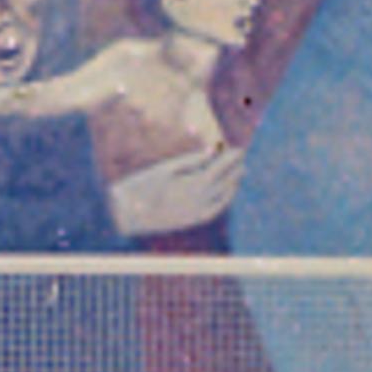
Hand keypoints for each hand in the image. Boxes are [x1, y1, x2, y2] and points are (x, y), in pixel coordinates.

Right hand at [110, 142, 247, 237]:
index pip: (220, 168)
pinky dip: (223, 202)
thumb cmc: (143, 186)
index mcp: (193, 185)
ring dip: (232, 186)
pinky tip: (225, 196)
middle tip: (243, 160)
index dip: (231, 158)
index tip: (239, 149)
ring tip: (239, 175)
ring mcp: (196, 213)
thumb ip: (191, 160)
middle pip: (225, 183)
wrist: (128, 214)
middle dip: (235, 170)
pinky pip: (214, 211)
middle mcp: (200, 201)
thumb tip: (212, 151)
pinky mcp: (190, 221)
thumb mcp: (166, 168)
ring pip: (223, 199)